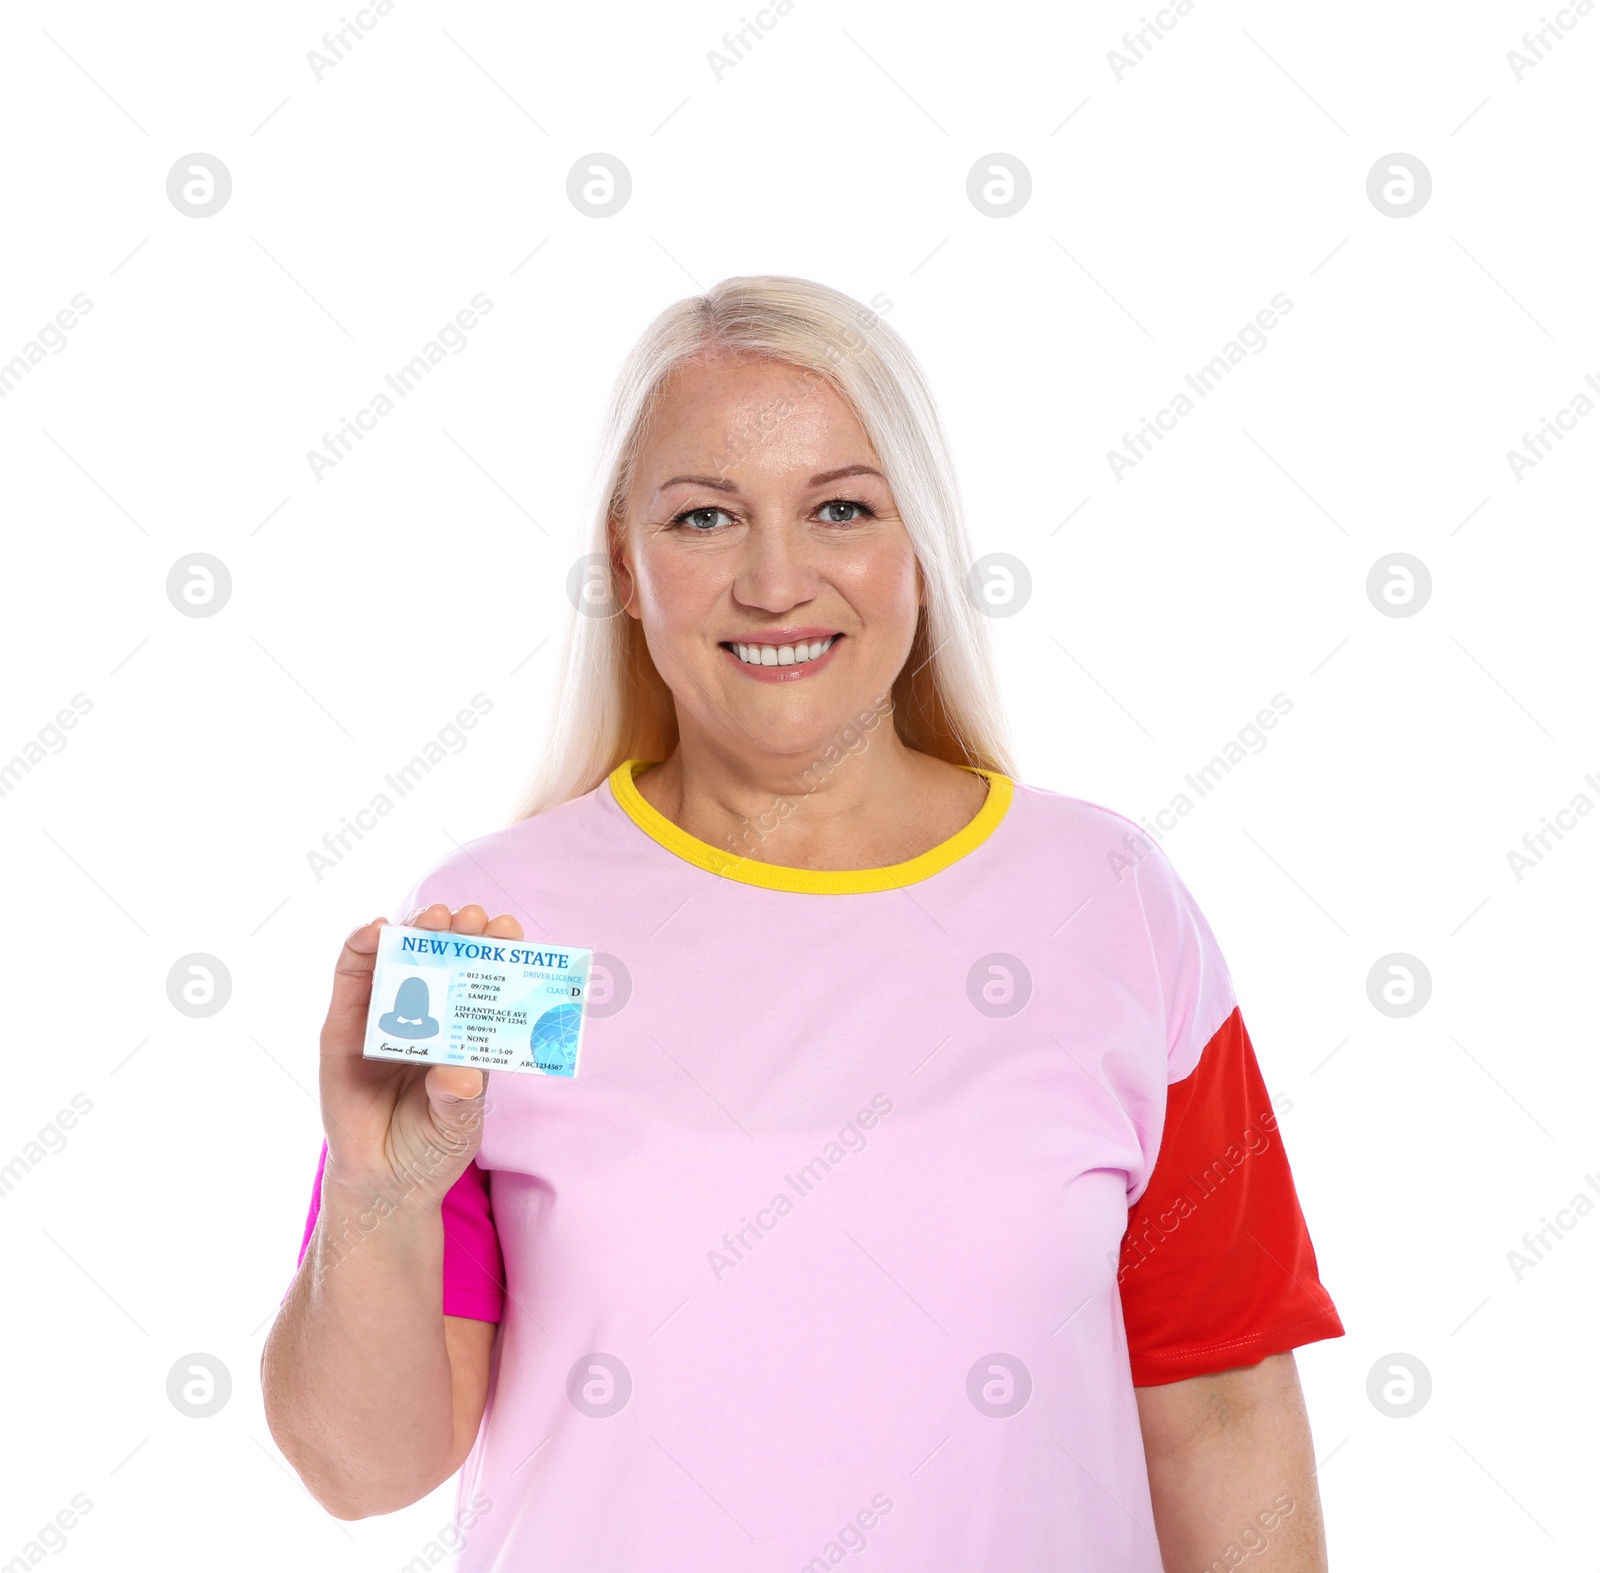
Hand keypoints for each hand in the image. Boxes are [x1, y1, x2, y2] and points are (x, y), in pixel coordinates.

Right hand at [317, 902, 523, 1207]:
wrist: (381, 1183)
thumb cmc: (431, 1149)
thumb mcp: (457, 1127)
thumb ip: (458, 1100)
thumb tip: (459, 1074)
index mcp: (467, 1031)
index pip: (485, 980)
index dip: (496, 951)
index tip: (508, 930)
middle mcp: (428, 1016)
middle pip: (445, 960)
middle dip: (459, 934)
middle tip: (472, 919)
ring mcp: (384, 1018)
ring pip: (400, 960)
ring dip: (414, 931)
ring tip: (432, 919)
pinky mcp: (344, 1027)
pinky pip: (350, 980)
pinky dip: (359, 949)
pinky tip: (374, 931)